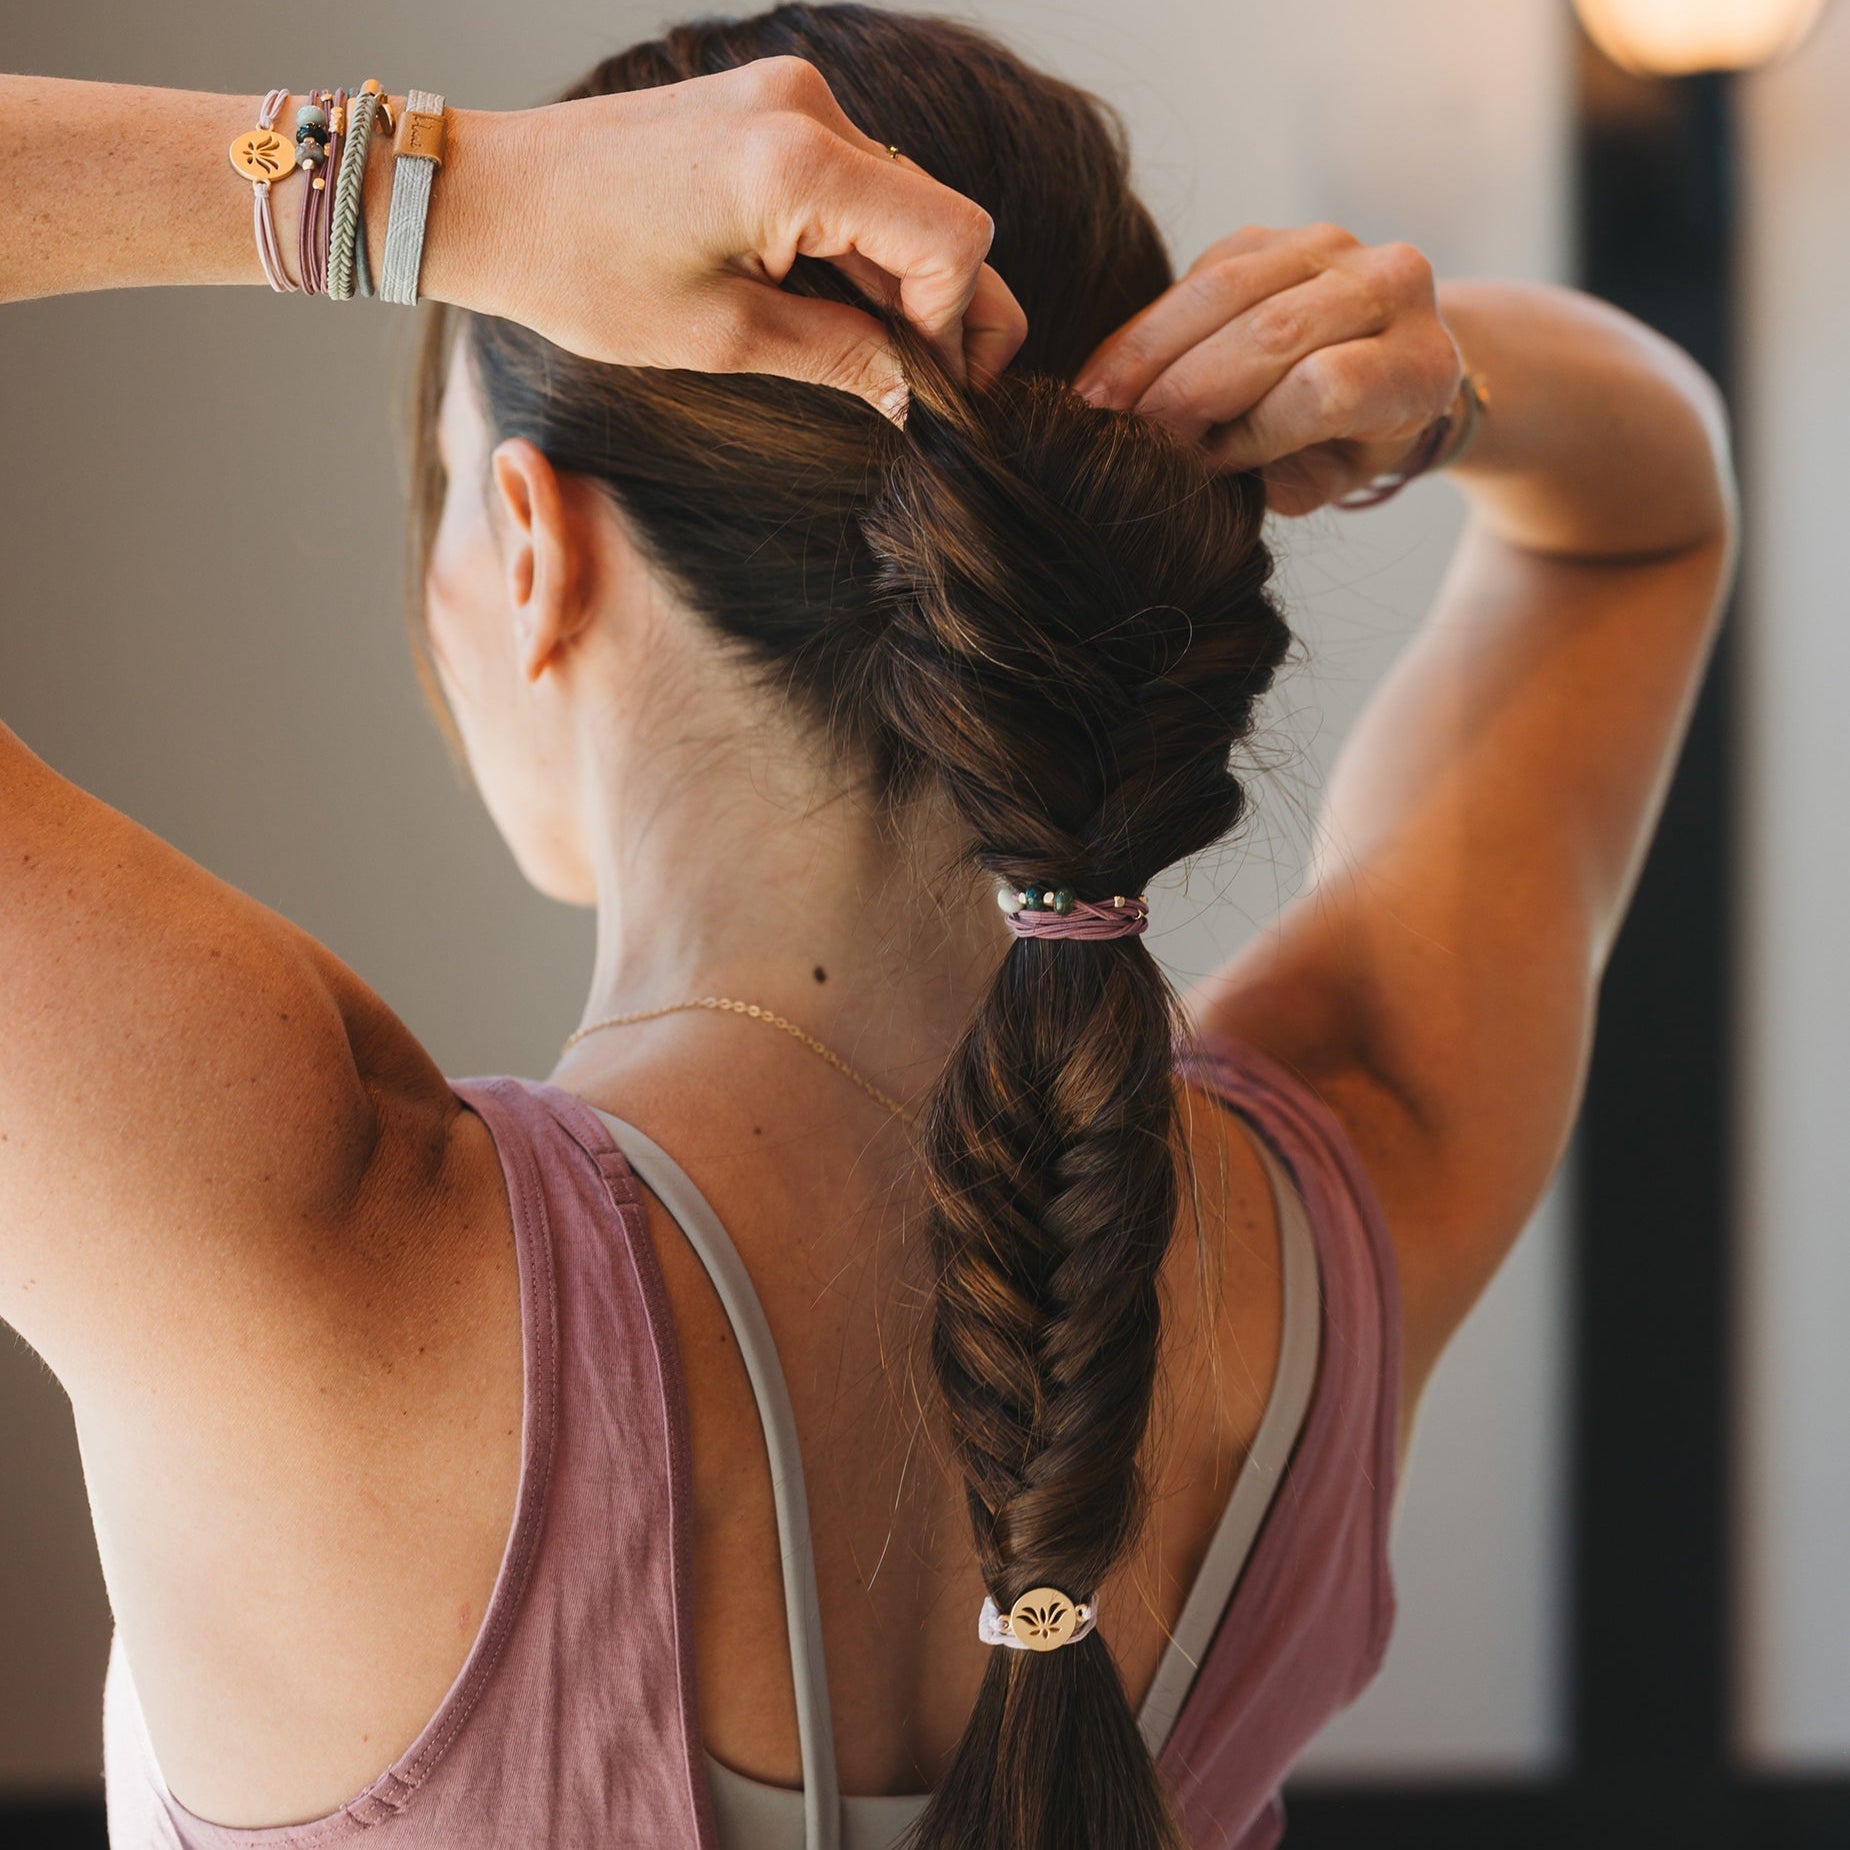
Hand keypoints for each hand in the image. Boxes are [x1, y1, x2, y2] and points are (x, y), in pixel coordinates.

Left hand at [453, 57, 1026, 413]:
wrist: (491, 197)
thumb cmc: (583, 269)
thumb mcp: (721, 337)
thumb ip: (839, 357)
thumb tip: (916, 396)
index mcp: (798, 163)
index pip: (953, 238)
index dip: (956, 324)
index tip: (924, 389)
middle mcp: (807, 107)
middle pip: (938, 216)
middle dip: (943, 309)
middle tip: (922, 390)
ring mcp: (790, 96)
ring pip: (902, 201)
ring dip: (901, 282)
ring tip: (867, 356)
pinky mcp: (769, 105)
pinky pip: (855, 180)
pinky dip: (861, 246)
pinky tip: (831, 303)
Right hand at [1073, 223, 1461, 515]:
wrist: (1385, 359)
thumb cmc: (1352, 442)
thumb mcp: (1328, 480)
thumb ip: (1277, 475)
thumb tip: (1189, 464)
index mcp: (1419, 366)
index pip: (1325, 388)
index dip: (1252, 432)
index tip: (1197, 468)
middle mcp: (1391, 288)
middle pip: (1270, 334)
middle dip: (1183, 393)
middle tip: (1119, 441)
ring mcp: (1330, 248)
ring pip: (1224, 294)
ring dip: (1146, 354)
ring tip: (1095, 406)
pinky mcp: (1268, 236)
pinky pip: (1197, 277)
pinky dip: (1145, 329)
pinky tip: (1106, 374)